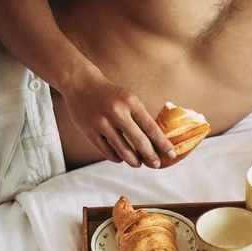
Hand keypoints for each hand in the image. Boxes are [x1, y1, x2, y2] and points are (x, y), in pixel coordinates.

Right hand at [61, 70, 175, 167]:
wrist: (81, 85)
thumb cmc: (110, 95)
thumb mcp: (129, 99)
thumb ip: (141, 117)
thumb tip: (156, 142)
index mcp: (130, 103)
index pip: (151, 128)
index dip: (163, 144)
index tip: (171, 154)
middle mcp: (117, 113)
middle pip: (139, 142)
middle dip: (151, 157)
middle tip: (156, 164)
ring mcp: (102, 123)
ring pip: (123, 151)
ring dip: (134, 161)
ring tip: (139, 163)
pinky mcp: (90, 132)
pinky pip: (108, 153)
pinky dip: (118, 158)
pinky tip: (121, 158)